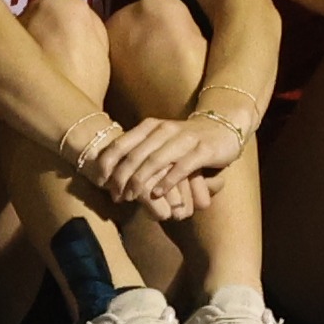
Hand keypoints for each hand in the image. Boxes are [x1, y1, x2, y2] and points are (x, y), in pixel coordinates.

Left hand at [81, 112, 247, 217]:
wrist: (223, 127)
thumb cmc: (185, 140)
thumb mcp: (160, 141)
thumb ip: (139, 152)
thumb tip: (110, 175)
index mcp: (151, 126)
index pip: (122, 143)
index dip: (108, 163)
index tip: (100, 182)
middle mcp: (166, 129)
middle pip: (136, 154)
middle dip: (122, 178)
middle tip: (115, 196)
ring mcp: (185, 138)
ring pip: (156, 160)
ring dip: (140, 181)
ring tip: (131, 197)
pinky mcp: (203, 149)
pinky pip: (182, 167)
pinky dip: (167, 181)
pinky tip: (157, 194)